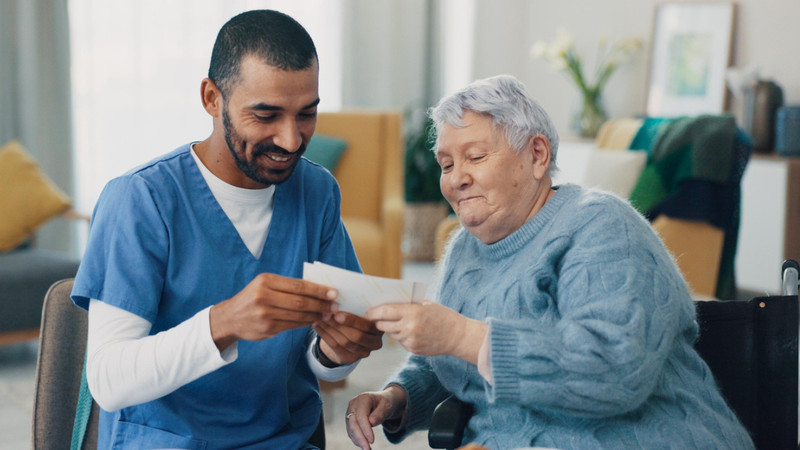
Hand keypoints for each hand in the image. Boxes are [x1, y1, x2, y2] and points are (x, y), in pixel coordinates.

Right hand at [209, 273, 337, 349]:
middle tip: (334, 306)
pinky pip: (292, 325)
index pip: (298, 285)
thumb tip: (318, 288)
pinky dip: (305, 323)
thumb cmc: (253, 298)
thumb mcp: (265, 285)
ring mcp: (265, 314)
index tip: (333, 292)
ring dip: (316, 315)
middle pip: (300, 301)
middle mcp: (264, 296)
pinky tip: (314, 321)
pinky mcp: (267, 328)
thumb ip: (288, 286)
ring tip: (327, 314)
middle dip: (321, 304)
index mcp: (266, 281)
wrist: (230, 317)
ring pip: (298, 315)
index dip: (318, 290)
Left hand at [313, 312, 383, 365]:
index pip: (368, 326)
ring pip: (344, 341)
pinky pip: (335, 346)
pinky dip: (325, 335)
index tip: (338, 312)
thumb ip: (356, 307)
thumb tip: (339, 297)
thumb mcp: (360, 312)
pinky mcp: (351, 358)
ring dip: (330, 328)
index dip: (353, 320)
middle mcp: (375, 342)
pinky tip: (318, 325)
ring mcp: (364, 352)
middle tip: (326, 314)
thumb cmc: (355, 319)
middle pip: (356, 336)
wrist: (348, 337)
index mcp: (380, 328)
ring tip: (320, 317)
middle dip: (339, 325)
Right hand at [346, 385, 406, 449]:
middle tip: (367, 449)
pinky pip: (351, 432)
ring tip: (367, 449)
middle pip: (353, 423)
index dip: (366, 429)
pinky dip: (357, 440)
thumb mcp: (387, 405)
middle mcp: (354, 404)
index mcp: (363, 398)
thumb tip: (371, 422)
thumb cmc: (386, 402)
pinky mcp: (350, 420)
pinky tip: (364, 445)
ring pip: (351, 429)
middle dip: (360, 437)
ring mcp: (350, 412)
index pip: (361, 416)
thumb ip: (380, 413)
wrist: (383, 402)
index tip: (372, 440)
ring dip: (358, 440)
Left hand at [364, 301, 486, 363]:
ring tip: (396, 323)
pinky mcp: (413, 349)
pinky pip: (401, 341)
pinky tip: (410, 332)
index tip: (367, 312)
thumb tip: (388, 303)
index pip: (385, 312)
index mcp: (412, 312)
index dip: (373, 312)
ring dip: (390, 329)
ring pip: (391, 334)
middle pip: (383, 325)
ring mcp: (411, 340)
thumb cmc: (443, 316)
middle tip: (374, 318)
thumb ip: (408, 305)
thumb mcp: (426, 304)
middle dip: (378, 322)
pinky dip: (401, 336)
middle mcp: (409, 327)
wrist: (458, 336)